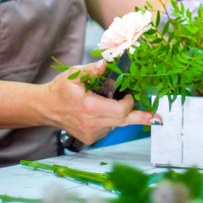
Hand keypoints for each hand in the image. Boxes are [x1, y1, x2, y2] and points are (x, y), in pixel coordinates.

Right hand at [41, 60, 159, 143]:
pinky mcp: (90, 138)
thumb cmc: (59, 90)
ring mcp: (90, 133)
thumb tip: (106, 64)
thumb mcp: (73, 74)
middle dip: (140, 117)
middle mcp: (91, 124)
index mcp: (89, 108)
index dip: (129, 103)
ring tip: (108, 102)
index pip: (119, 110)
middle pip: (123, 122)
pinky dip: (111, 119)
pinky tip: (102, 110)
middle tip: (157, 117)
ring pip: (116, 125)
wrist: (45, 108)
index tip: (129, 94)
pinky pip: (108, 128)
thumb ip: (92, 70)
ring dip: (120, 114)